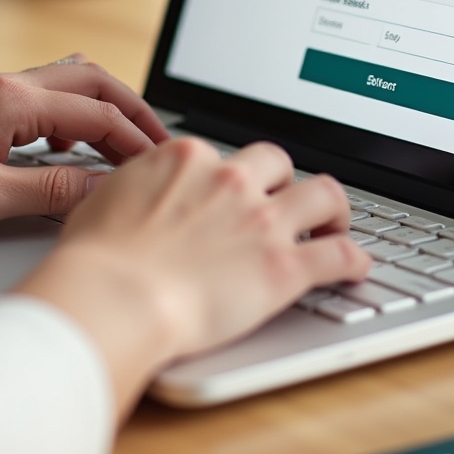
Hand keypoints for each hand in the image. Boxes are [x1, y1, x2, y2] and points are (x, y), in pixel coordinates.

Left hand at [0, 58, 167, 230]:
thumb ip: (49, 190)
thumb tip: (103, 188)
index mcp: (14, 102)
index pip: (99, 117)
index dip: (137, 143)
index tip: (162, 169)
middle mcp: (8, 86)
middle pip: (95, 83)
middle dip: (134, 112)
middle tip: (159, 147)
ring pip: (71, 84)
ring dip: (105, 108)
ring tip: (127, 142)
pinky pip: (46, 97)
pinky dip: (74, 114)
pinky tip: (73, 143)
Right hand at [16, 137, 370, 417]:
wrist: (114, 297)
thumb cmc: (97, 259)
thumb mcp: (104, 201)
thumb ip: (133, 188)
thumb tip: (132, 192)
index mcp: (188, 160)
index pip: (225, 156)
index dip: (233, 177)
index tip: (235, 194)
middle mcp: (231, 180)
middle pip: (279, 163)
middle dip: (286, 181)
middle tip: (286, 203)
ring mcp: (262, 221)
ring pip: (324, 194)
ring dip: (334, 209)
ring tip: (335, 224)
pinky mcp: (284, 267)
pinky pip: (339, 255)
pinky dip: (354, 259)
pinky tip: (356, 267)